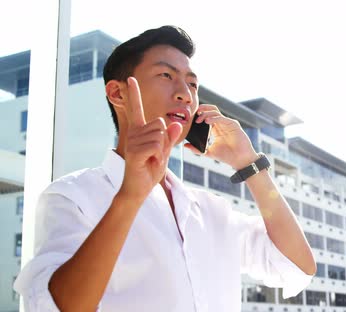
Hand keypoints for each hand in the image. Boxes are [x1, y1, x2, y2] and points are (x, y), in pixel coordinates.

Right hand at [120, 77, 181, 200]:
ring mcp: (133, 141)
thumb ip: (170, 137)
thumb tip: (176, 124)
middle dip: (164, 140)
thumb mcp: (164, 151)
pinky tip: (149, 162)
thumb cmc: (150, 168)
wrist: (139, 187)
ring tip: (151, 159)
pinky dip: (159, 156)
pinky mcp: (135, 151)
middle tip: (154, 153)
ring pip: (160, 135)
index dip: (134, 93)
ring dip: (161, 150)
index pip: (136, 109)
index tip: (130, 78)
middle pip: (160, 124)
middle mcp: (134, 133)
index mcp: (139, 130)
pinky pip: (157, 146)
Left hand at [183, 104, 257, 168]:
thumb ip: (197, 149)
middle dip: (202, 109)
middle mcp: (222, 124)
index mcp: (216, 129)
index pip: (207, 116)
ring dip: (206, 113)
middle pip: (211, 110)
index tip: (191, 119)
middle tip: (194, 115)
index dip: (199, 114)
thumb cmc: (227, 156)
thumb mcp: (209, 152)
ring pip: (216, 112)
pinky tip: (207, 122)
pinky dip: (214, 118)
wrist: (240, 160)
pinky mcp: (234, 125)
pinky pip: (222, 118)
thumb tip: (185, 145)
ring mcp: (228, 123)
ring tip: (199, 119)